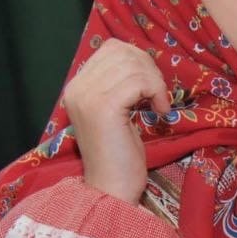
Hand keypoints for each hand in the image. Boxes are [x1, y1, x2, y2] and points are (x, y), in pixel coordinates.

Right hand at [62, 38, 169, 203]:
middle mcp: (77, 88)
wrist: (111, 189)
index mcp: (76, 86)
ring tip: (158, 105)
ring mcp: (88, 96)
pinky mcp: (105, 107)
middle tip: (158, 95)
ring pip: (133, 65)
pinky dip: (156, 92)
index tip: (149, 86)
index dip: (138, 60)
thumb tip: (141, 59)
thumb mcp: (116, 111)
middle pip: (123, 52)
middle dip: (149, 68)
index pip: (111, 48)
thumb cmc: (119, 154)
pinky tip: (159, 112)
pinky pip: (139, 81)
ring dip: (155, 82)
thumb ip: (119, 83)